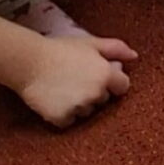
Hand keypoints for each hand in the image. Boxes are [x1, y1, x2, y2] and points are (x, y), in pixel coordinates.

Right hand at [18, 31, 135, 127]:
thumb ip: (116, 48)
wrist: (28, 62)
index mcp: (106, 75)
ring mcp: (79, 107)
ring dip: (79, 105)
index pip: (122, 87)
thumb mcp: (91, 43)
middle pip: (103, 100)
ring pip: (86, 111)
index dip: (111, 82)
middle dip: (94, 93)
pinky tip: (55, 100)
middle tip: (75, 80)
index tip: (98, 77)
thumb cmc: (60, 49)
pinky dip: (63, 114)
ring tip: (63, 89)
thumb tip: (134, 57)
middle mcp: (96, 93)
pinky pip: (69, 121)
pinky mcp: (61, 117)